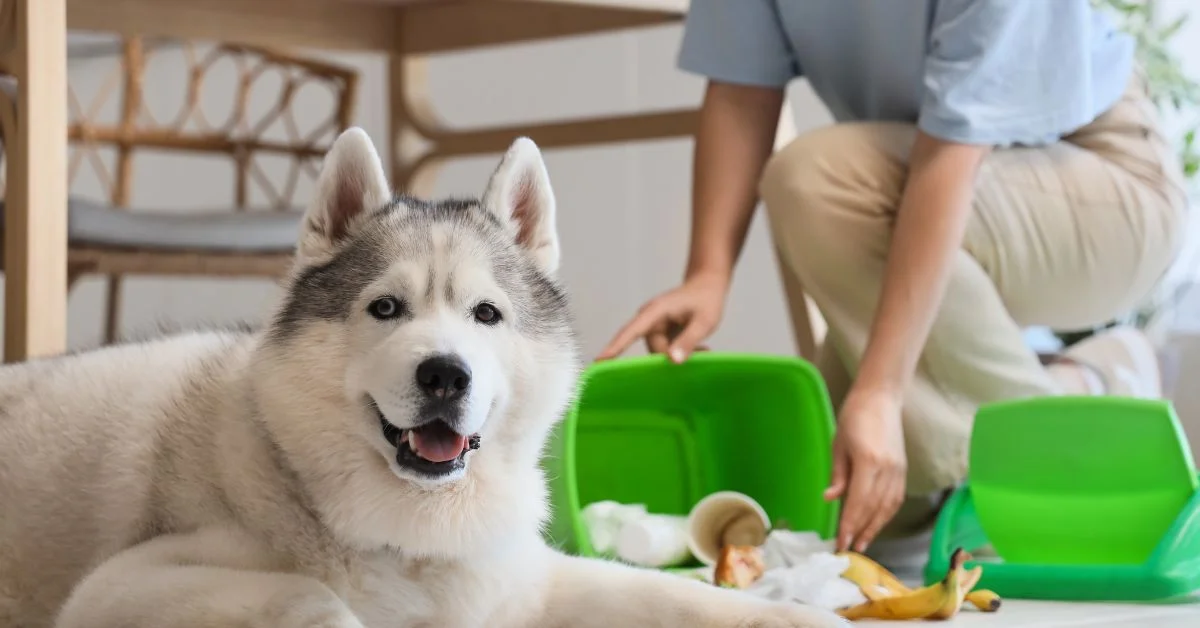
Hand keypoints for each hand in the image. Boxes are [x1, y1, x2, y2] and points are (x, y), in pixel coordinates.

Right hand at [597, 272, 728, 362]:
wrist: (707, 284)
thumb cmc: (707, 299)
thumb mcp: (704, 322)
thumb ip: (688, 341)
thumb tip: (671, 361)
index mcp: (655, 312)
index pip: (631, 332)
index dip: (615, 347)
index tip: (599, 361)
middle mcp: (649, 318)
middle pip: (654, 349)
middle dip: (674, 355)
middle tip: (702, 352)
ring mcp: (654, 325)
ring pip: (660, 351)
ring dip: (679, 353)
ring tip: (703, 348)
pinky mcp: (660, 331)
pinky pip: (665, 349)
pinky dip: (679, 350)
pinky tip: (698, 347)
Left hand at [824, 386, 906, 552]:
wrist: (881, 398)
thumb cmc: (854, 417)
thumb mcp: (839, 445)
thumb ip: (838, 475)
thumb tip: (830, 499)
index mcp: (869, 462)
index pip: (859, 502)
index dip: (850, 525)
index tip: (841, 542)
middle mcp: (888, 470)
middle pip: (875, 509)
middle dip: (861, 531)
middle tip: (849, 549)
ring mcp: (899, 471)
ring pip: (888, 507)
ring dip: (875, 527)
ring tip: (863, 542)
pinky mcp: (903, 470)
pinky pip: (895, 499)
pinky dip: (886, 514)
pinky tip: (876, 523)